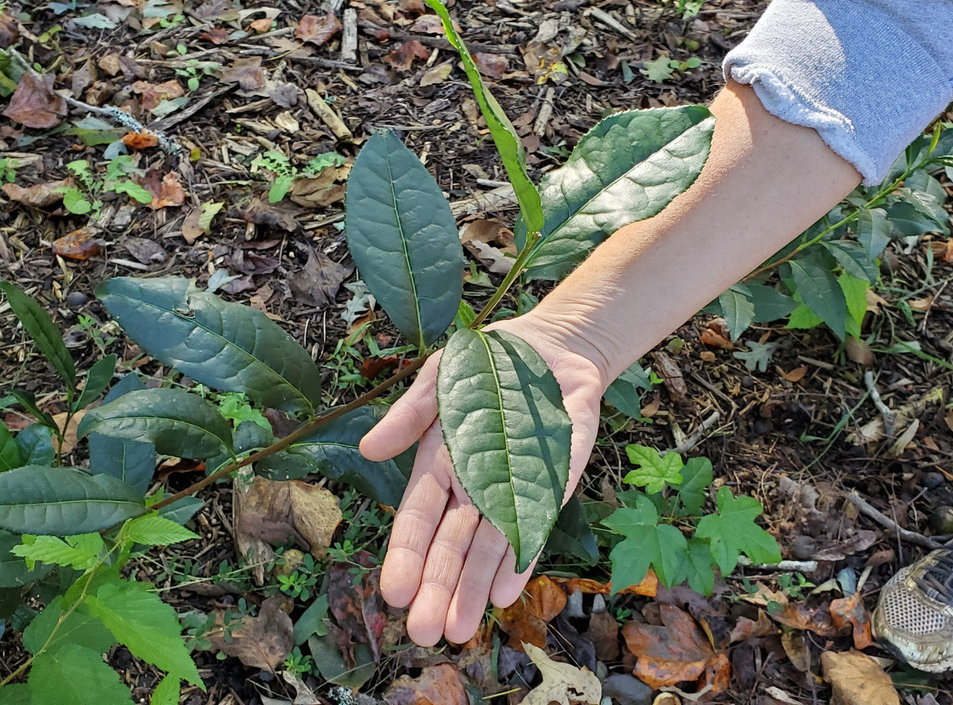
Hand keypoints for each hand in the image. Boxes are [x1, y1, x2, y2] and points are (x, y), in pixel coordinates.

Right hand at [359, 314, 606, 645]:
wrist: (554, 347)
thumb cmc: (487, 364)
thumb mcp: (440, 379)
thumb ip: (410, 414)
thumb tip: (370, 447)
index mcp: (440, 464)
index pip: (418, 518)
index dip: (406, 554)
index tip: (393, 592)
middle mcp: (474, 487)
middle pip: (452, 546)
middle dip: (438, 589)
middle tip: (425, 633)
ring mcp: (513, 490)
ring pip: (490, 549)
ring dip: (475, 589)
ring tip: (459, 629)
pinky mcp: (552, 485)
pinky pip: (536, 527)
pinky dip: (523, 559)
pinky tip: (508, 592)